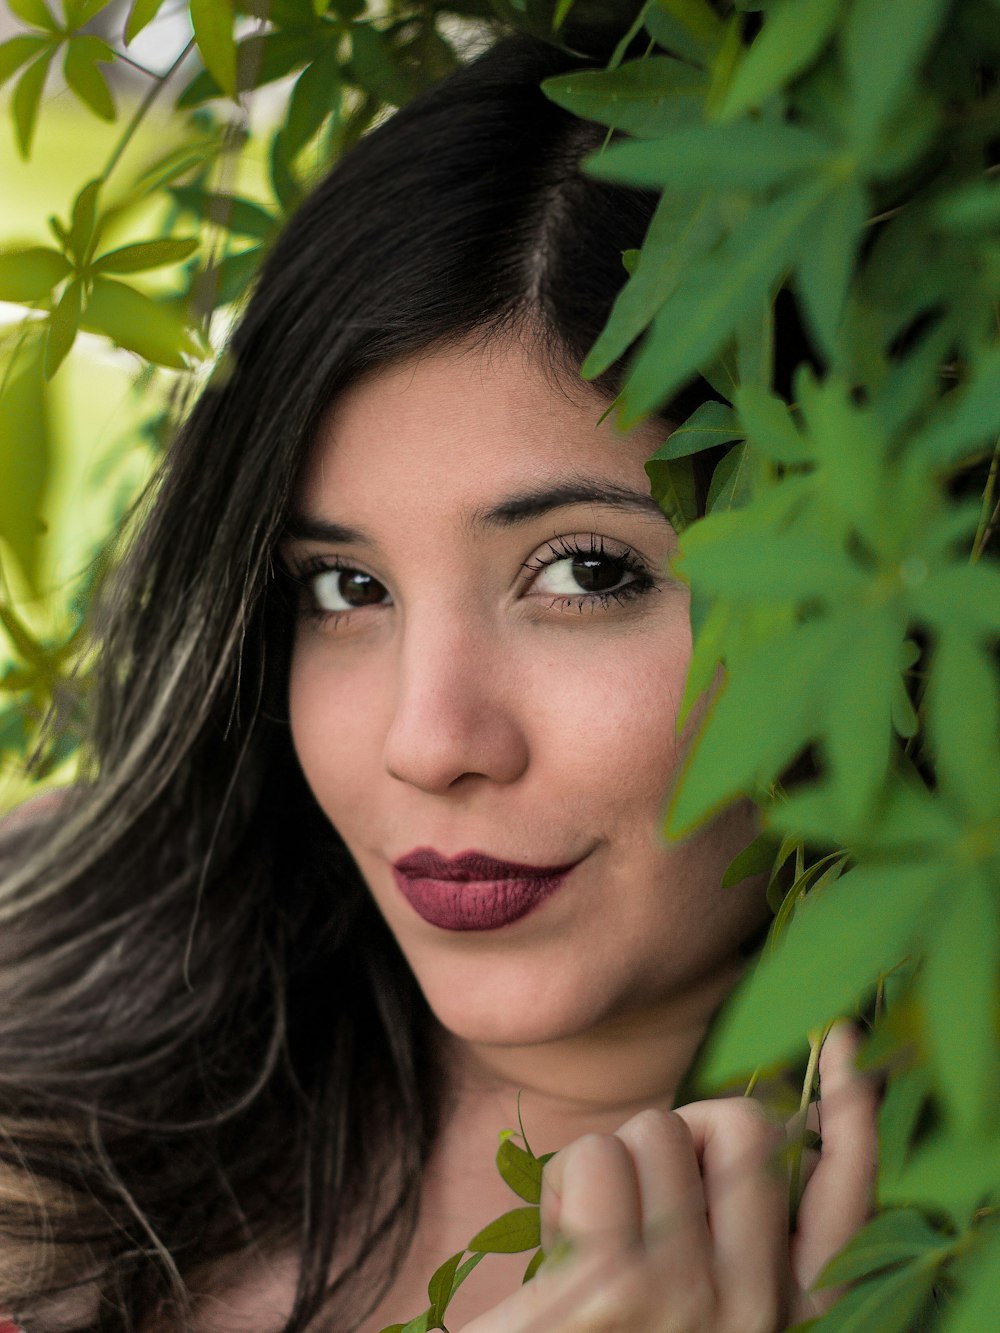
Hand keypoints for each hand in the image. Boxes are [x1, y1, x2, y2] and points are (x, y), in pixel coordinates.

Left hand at [459, 1024, 876, 1332]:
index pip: (845, 1196)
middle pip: (743, 1127)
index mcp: (780, 1312)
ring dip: (608, 1161)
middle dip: (678, 1128)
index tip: (840, 1040)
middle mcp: (753, 1311)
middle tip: (638, 1190)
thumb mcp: (690, 1294)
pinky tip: (554, 1248)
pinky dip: (561, 1184)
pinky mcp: (613, 1289)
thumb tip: (758, 1123)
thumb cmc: (607, 1331)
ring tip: (589, 1235)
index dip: (851, 1111)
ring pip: (656, 1130)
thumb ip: (732, 1229)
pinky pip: (595, 1158)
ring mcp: (687, 1300)